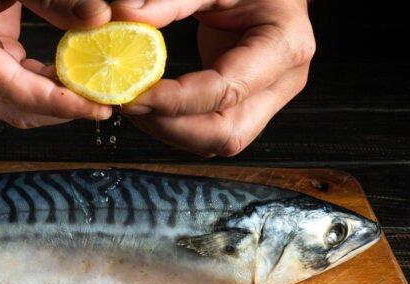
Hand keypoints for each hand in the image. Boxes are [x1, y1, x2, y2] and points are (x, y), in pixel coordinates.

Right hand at [0, 0, 112, 128]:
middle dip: (62, 109)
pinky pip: (15, 89)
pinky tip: (75, 80)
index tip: (98, 106)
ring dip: (56, 103)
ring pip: (15, 106)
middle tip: (106, 102)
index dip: (58, 103)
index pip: (12, 89)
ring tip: (95, 93)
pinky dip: (45, 88)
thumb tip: (99, 18)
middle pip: (14, 107)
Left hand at [113, 0, 314, 155]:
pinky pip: (210, 132)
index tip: (134, 95)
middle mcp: (283, 81)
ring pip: (217, 142)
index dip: (176, 101)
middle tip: (130, 106)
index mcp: (285, 46)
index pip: (226, 91)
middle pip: (226, 133)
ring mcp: (268, 99)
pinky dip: (175, 126)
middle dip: (172, 128)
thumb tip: (124, 15)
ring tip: (135, 104)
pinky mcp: (248, 106)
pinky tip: (150, 106)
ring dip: (169, 131)